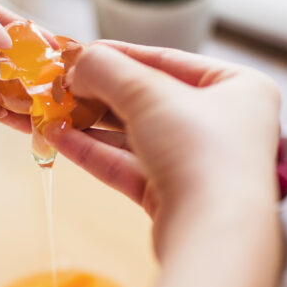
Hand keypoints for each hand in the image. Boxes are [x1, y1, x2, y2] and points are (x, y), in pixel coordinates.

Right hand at [47, 41, 280, 241]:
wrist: (214, 234)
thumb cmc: (201, 150)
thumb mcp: (148, 94)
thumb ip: (107, 70)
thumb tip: (76, 61)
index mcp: (237, 86)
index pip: (168, 60)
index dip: (118, 54)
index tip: (77, 51)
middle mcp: (224, 123)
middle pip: (149, 99)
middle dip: (97, 93)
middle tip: (57, 84)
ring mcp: (199, 163)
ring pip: (135, 135)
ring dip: (90, 124)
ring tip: (49, 112)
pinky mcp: (175, 197)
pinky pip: (130, 166)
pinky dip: (95, 152)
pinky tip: (58, 139)